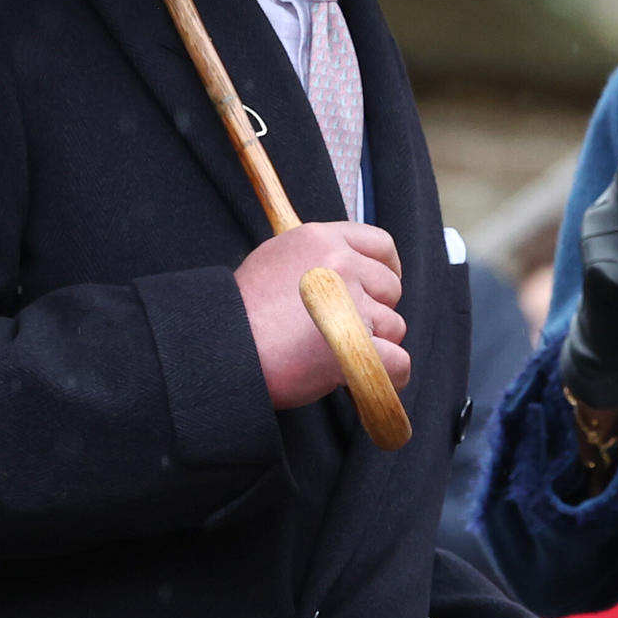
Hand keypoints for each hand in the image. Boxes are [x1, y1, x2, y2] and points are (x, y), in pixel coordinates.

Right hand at [233, 221, 406, 408]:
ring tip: (336, 353)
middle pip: (390, 288)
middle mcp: (341, 264)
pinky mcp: (355, 345)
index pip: (381, 244)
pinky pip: (397, 361)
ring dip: (375, 344)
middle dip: (375, 310)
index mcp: (322, 239)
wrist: (220, 348)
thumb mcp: (275, 260)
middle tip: (346, 329)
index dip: (386, 269)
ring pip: (393, 325)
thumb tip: (349, 267)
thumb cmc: (241, 312)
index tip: (378, 287)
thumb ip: (316, 258)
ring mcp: (350, 303)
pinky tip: (367, 379)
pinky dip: (388, 375)